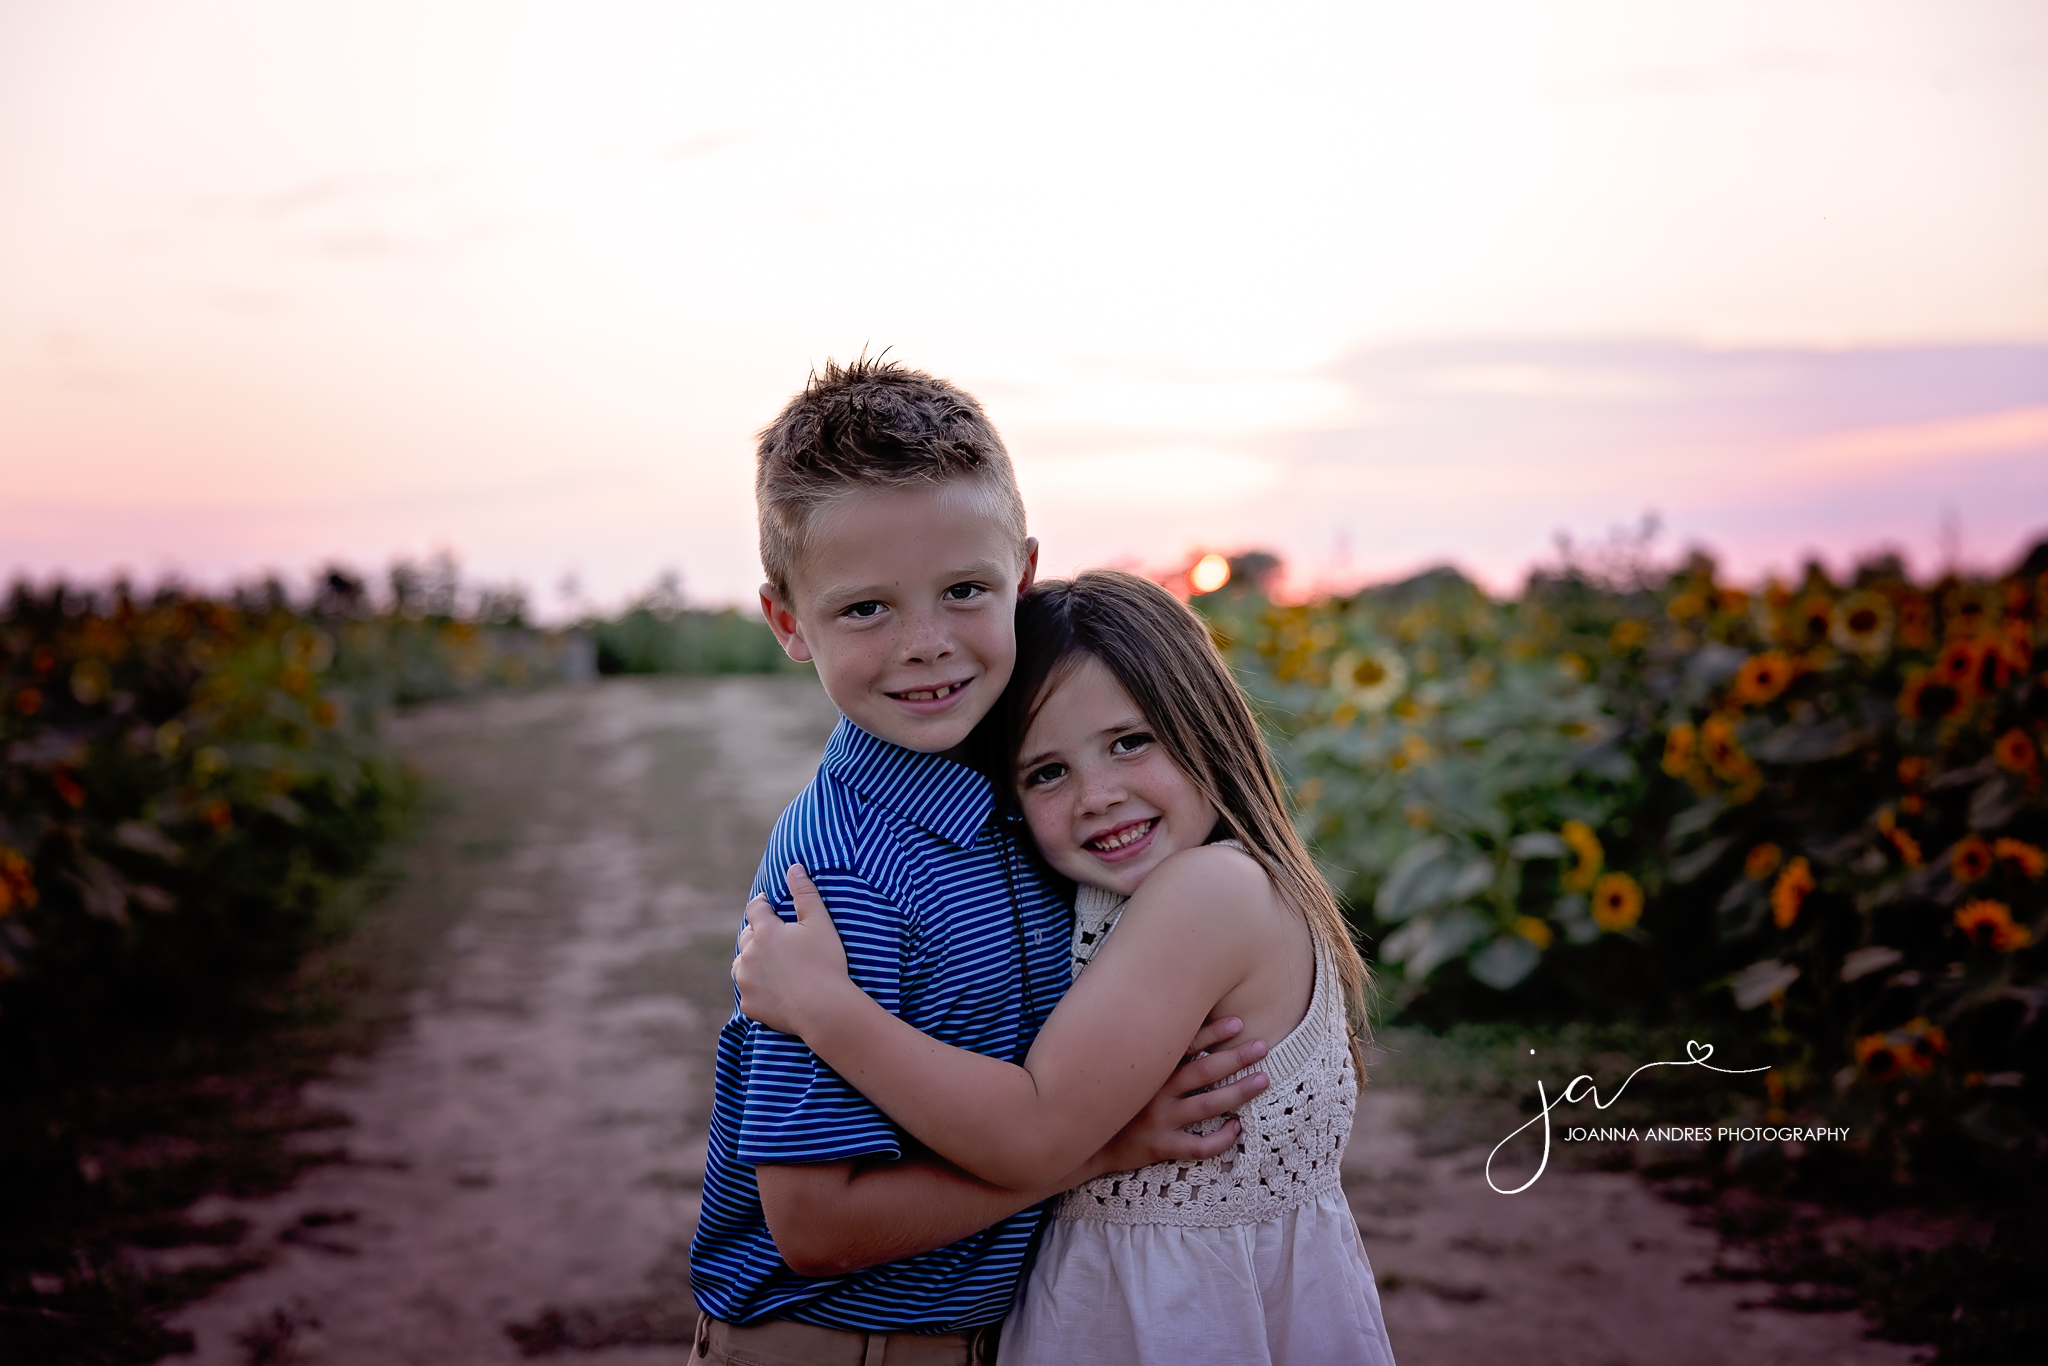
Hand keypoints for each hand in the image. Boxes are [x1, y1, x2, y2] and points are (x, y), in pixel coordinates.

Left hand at [733, 864, 849, 1034]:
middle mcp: (748, 955)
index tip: (768, 904)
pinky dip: (757, 988)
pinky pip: (748, 992)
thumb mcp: (820, 923)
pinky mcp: (749, 1004)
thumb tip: (794, 867)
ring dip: (751, 961)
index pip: (755, 908)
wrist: (825, 1009)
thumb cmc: (826, 963)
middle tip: (775, 938)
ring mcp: (746, 981)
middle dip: (757, 934)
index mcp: (764, 932)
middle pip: (746, 937)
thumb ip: (805, 893)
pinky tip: (772, 989)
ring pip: (741, 964)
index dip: (762, 903)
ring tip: (769, 964)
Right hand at [1088, 1017, 1267, 1176]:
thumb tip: (1169, 1024)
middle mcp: (1155, 1092)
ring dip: (1238, 1091)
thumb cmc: (1105, 1100)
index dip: (1212, 1033)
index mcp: (1148, 1070)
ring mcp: (1159, 1120)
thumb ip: (1144, 1053)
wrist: (1080, 1140)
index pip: (1185, 1045)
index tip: (1237, 1023)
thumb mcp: (1120, 1071)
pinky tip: (1237, 1129)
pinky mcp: (1160, 1147)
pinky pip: (1198, 1146)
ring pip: (1207, 1105)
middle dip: (1235, 1057)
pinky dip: (1221, 1139)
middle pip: (1203, 1071)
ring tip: (1263, 1080)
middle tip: (1262, 1047)